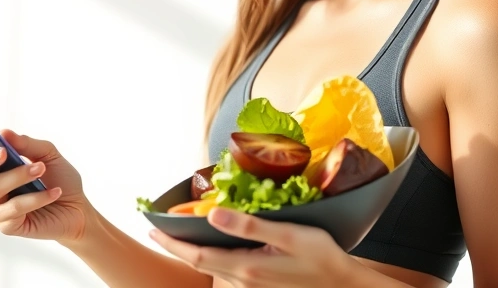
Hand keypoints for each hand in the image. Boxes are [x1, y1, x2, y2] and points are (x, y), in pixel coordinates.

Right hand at [0, 130, 93, 242]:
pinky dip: (36, 198)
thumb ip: (26, 144)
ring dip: (18, 176)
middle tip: (3, 152)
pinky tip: (53, 192)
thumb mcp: (47, 154)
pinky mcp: (6, 225)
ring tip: (41, 169)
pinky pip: (14, 209)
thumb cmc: (59, 178)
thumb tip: (3, 133)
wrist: (77, 208)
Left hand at [149, 207, 354, 287]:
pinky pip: (227, 272)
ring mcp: (252, 287)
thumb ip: (250, 226)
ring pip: (212, 270)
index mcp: (247, 267)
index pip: (198, 256)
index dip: (173, 244)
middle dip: (177, 249)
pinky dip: (212, 259)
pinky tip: (215, 246)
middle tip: (158, 232)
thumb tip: (213, 216)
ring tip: (180, 236)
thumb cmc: (321, 257)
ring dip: (193, 254)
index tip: (153, 230)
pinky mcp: (260, 286)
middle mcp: (244, 281)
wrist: (343, 285)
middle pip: (200, 264)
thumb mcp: (288, 235)